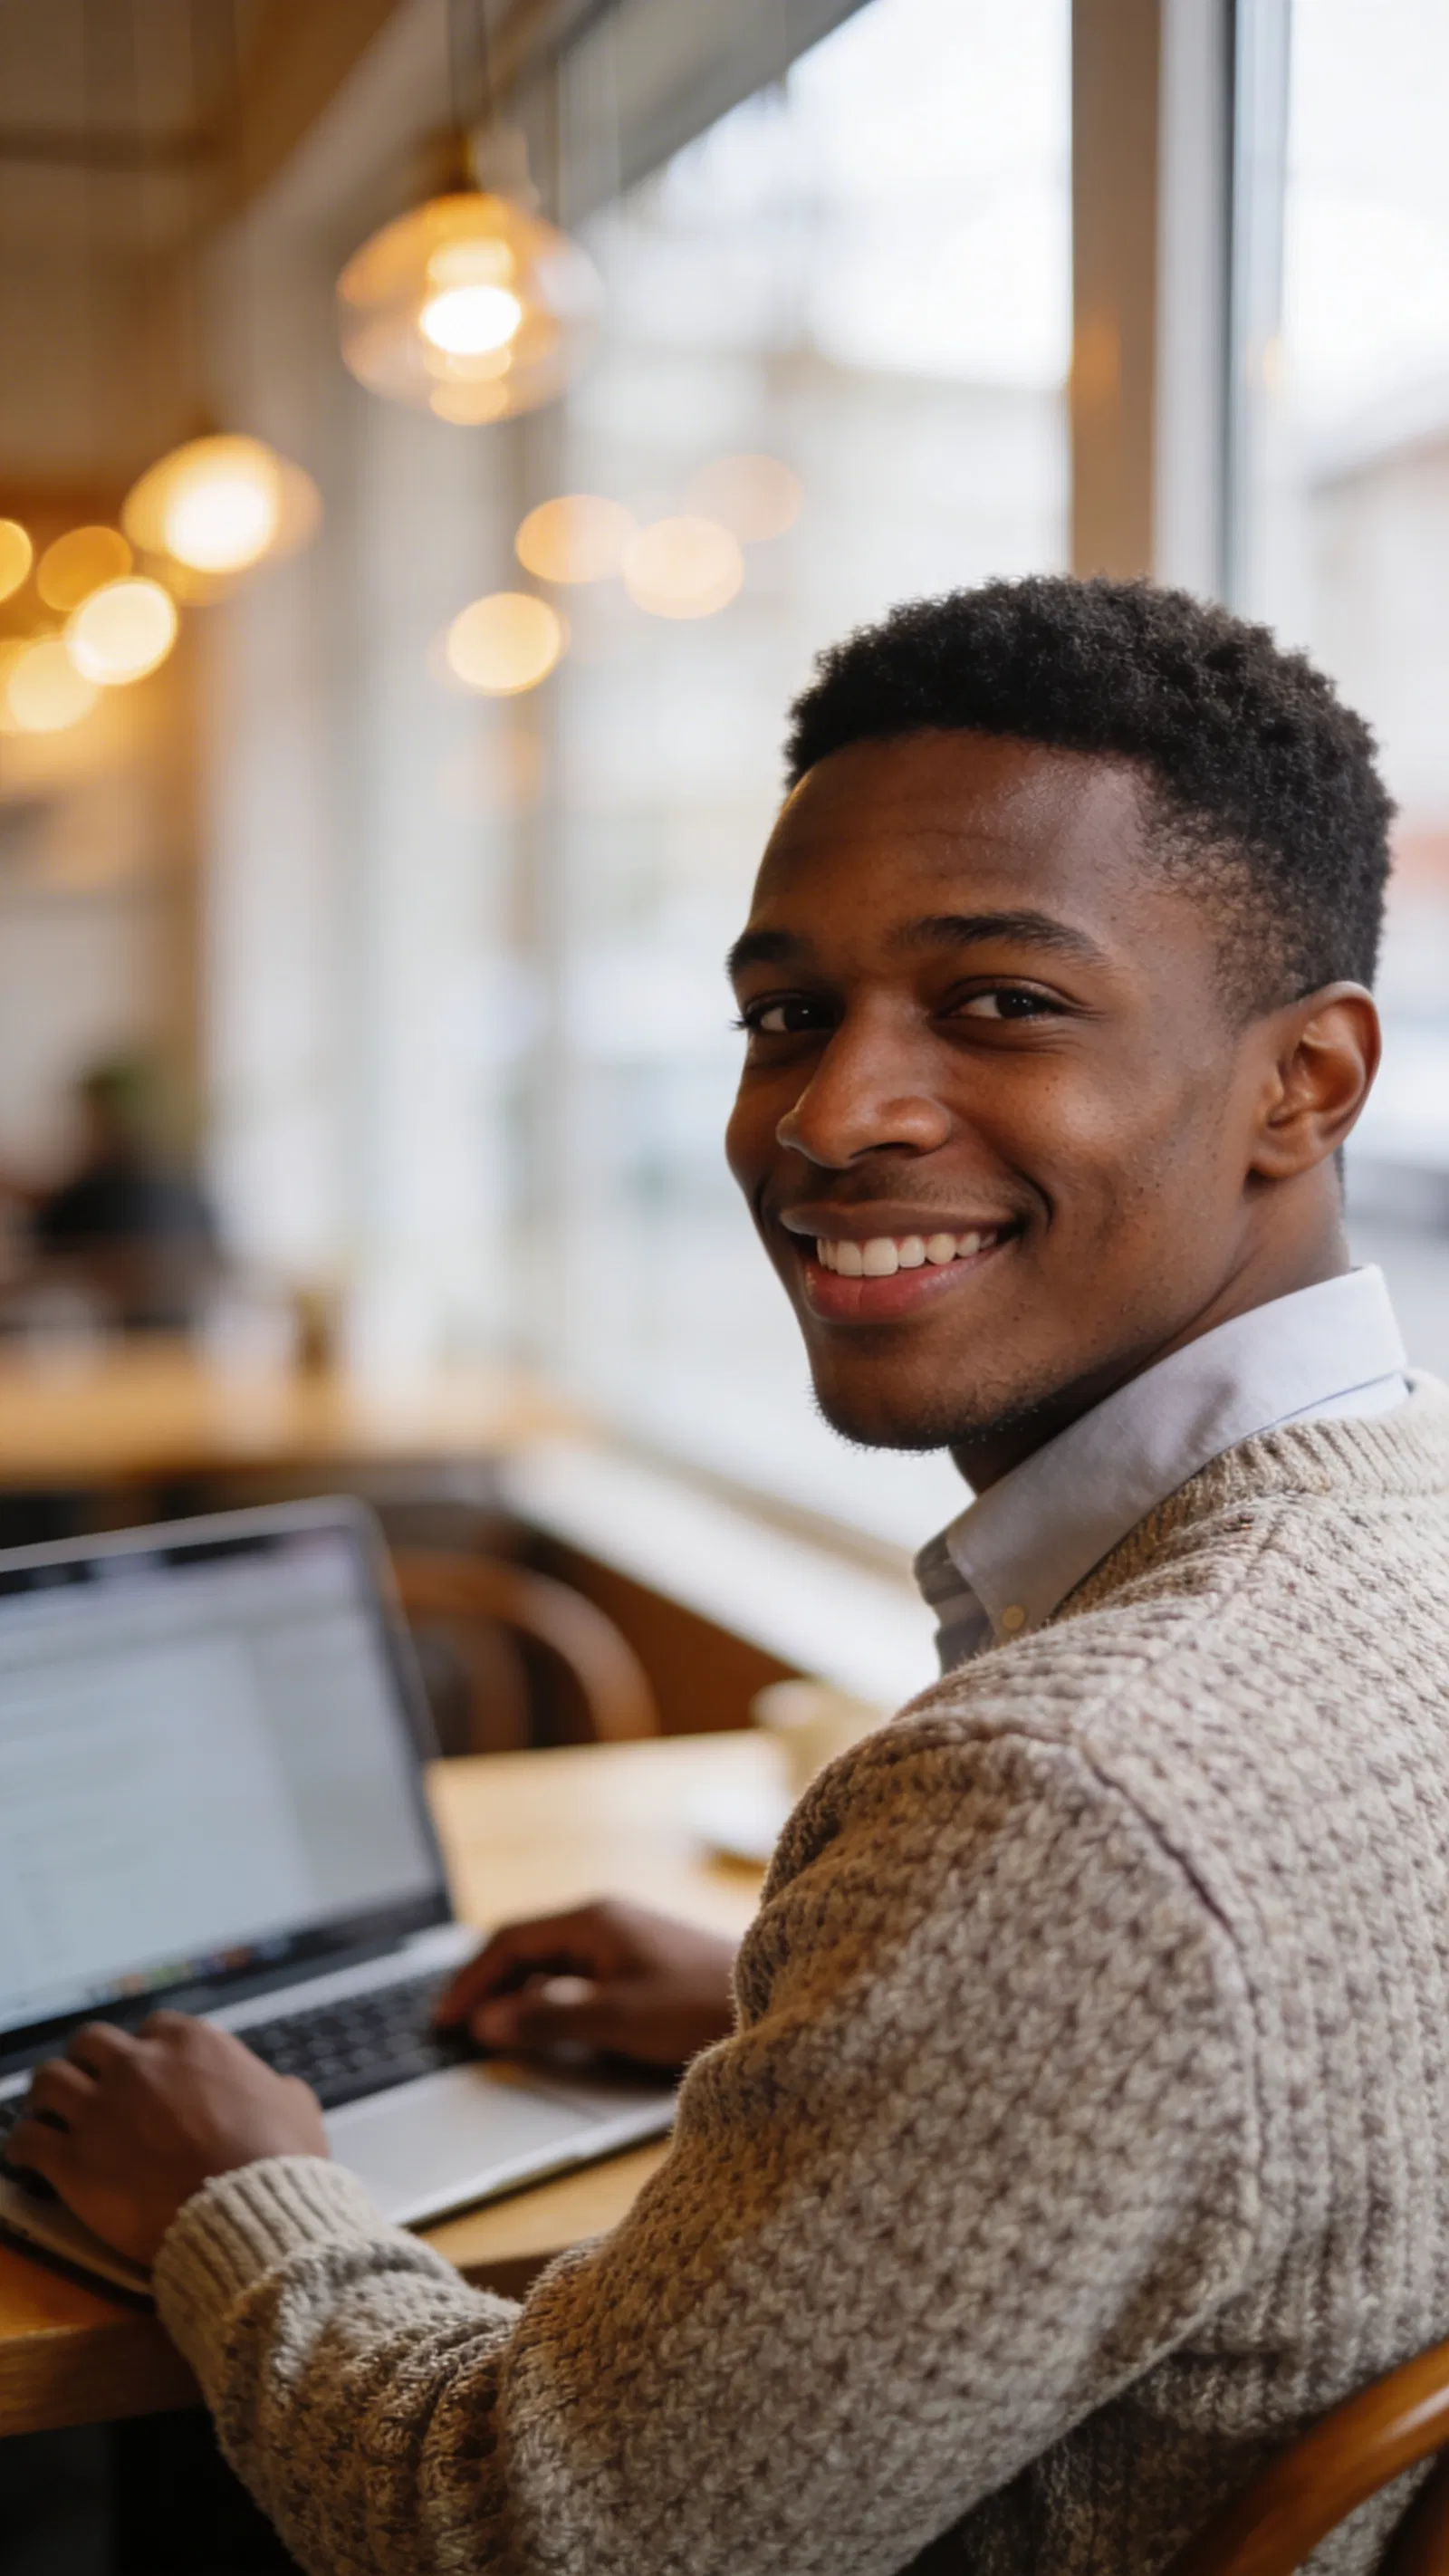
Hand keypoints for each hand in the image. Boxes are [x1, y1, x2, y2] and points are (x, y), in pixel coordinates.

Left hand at [8, 2012, 328, 2267]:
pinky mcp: (72, 2161)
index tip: (147, 2076)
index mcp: (192, 2044)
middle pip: (89, 2043)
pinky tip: (26, 2158)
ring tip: (49, 2115)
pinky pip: (26, 2140)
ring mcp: (100, 2111)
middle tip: (91, 2088)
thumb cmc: (279, 2162)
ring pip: (47, 2080)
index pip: (151, 2030)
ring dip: (47, 2096)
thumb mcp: (298, 2107)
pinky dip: (22, 2147)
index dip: (147, 2054)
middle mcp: (138, 2066)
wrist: (250, 2215)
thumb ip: (278, 2089)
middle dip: (88, 2063)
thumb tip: (281, 2090)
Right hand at [435, 1899, 736, 2069]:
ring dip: (517, 1993)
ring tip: (489, 2030)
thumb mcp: (616, 2018)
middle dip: (487, 1985)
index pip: (509, 1941)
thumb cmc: (698, 2006)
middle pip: (526, 1947)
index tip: (444, 2019)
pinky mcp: (642, 1960)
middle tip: (455, 2026)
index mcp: (592, 1920)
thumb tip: (485, 2023)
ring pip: (551, 1962)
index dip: (470, 1981)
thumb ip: (547, 2020)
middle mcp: (605, 1919)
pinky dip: (548, 1997)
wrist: (776, 1997)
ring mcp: (624, 1937)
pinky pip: (577, 1973)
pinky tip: (545, 2026)